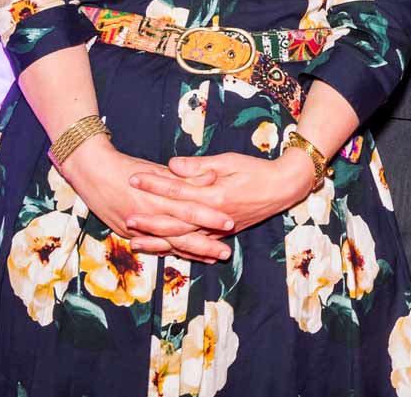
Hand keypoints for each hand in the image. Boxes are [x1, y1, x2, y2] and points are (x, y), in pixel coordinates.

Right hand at [56, 137, 235, 263]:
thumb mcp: (157, 168)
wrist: (90, 172)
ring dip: (192, 253)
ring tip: (213, 259)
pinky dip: (172, 252)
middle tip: (226, 254)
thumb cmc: (126, 167)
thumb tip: (211, 177)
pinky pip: (155, 247)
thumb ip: (185, 176)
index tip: (230, 223)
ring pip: (169, 246)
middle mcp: (146, 216)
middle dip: (205, 245)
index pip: (189, 210)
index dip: (210, 218)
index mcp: (156, 197)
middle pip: (181, 235)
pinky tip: (189, 257)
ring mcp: (136, 229)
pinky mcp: (128, 235)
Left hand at [127, 151, 313, 254]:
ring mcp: (219, 229)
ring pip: (183, 239)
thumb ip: (200, 166)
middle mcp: (214, 217)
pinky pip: (197, 246)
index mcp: (215, 195)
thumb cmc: (257, 170)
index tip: (133, 177)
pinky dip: (178, 249)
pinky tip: (163, 250)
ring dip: (158, 241)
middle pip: (175, 220)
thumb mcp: (230, 161)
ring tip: (135, 241)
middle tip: (125, 216)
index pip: (177, 189)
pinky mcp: (223, 235)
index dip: (154, 183)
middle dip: (149, 219)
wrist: (284, 187)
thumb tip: (172, 165)